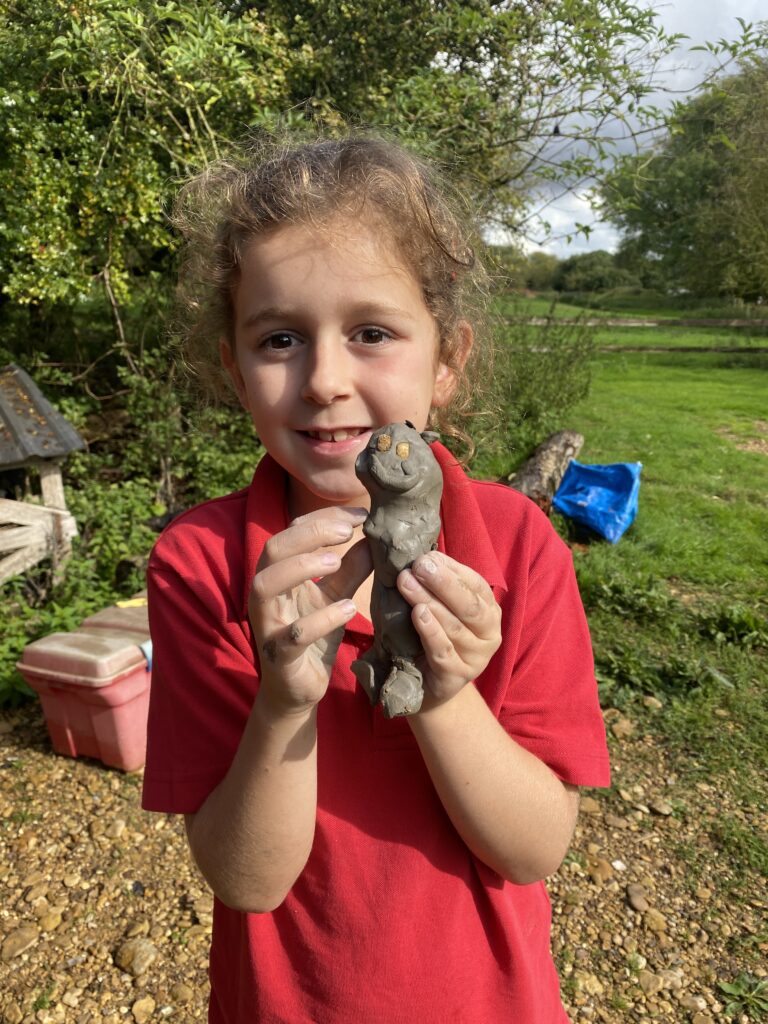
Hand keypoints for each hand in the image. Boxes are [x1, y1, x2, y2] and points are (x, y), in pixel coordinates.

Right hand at [249, 507, 371, 714]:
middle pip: (272, 550)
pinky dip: (320, 619)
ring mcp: (268, 625)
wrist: (299, 688)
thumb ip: (351, 568)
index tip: (359, 514)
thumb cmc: (315, 634)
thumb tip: (375, 536)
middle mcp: (266, 595)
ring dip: (301, 567)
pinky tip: (348, 609)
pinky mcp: (279, 656)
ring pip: (266, 586)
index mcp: (278, 575)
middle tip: (346, 531)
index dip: (323, 518)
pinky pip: (293, 634)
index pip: (292, 533)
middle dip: (308, 534)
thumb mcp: (336, 595)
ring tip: (336, 561)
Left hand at [397, 552, 500, 706]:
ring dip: (429, 602)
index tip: (425, 557)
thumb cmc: (432, 637)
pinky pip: (443, 651)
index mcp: (488, 611)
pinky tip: (418, 614)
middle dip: (443, 583)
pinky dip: (430, 631)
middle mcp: (489, 634)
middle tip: (418, 566)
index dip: (451, 570)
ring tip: (407, 584)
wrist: (427, 685)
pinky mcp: (456, 677)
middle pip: (469, 605)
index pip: (475, 585)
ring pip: (454, 626)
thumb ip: (438, 584)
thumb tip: (425, 555)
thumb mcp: (439, 607)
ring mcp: (476, 658)